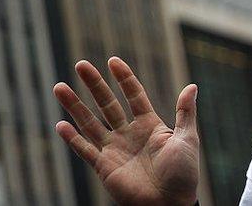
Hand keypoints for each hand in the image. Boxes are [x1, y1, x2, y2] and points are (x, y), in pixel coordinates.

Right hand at [53, 57, 198, 205]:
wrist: (170, 204)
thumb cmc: (183, 174)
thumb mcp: (187, 138)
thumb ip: (185, 112)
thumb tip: (192, 85)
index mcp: (150, 124)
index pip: (134, 95)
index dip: (124, 78)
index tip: (113, 61)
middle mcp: (129, 134)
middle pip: (107, 104)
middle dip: (94, 85)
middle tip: (81, 65)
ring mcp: (115, 150)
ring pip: (90, 123)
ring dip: (75, 106)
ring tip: (59, 87)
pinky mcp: (105, 167)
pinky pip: (85, 150)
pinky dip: (72, 139)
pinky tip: (60, 125)